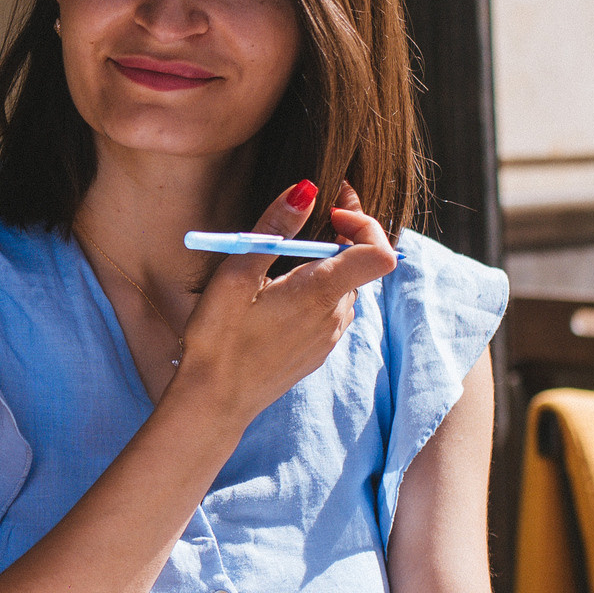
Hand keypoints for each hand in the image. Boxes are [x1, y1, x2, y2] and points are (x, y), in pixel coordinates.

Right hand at [172, 178, 398, 422]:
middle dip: (338, 234)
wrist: (214, 402)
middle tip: (305, 215)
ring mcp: (329, 337)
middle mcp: (335, 316)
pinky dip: (315, 291)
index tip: (329, 211)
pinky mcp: (318, 351)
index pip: (379, 251)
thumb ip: (274, 229)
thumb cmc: (219, 339)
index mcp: (321, 292)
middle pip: (360, 263)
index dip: (363, 221)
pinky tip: (278, 296)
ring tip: (281, 259)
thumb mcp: (236, 275)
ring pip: (343, 286)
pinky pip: (330, 309)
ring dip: (324, 265)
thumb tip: (306, 190)